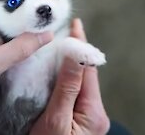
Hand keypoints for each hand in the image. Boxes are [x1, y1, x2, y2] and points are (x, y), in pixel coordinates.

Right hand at [31, 18, 109, 134]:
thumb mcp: (55, 119)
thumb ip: (67, 87)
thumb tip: (75, 54)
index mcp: (93, 111)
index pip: (88, 70)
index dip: (81, 46)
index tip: (75, 25)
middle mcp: (93, 112)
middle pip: (84, 74)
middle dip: (74, 52)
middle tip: (62, 31)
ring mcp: (84, 115)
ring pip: (76, 82)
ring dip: (66, 64)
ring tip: (56, 45)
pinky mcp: (74, 118)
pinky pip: (70, 92)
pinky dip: (61, 78)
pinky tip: (51, 69)